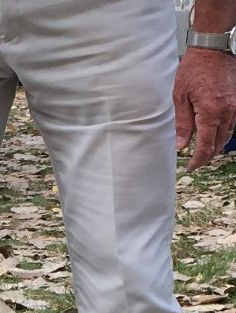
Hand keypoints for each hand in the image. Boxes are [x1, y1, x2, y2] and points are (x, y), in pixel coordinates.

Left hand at [174, 48, 235, 170]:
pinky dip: (223, 133)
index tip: (191, 166)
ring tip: (203, 151)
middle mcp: (227, 111)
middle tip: (196, 162)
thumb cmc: (195, 69)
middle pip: (219, 144)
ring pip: (228, 135)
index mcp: (210, 113)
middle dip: (207, 156)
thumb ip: (182, 123)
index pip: (206, 146)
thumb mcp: (180, 97)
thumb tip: (181, 144)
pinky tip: (214, 135)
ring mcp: (235, 106)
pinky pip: (233, 123)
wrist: (214, 48)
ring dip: (216, 146)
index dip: (198, 160)